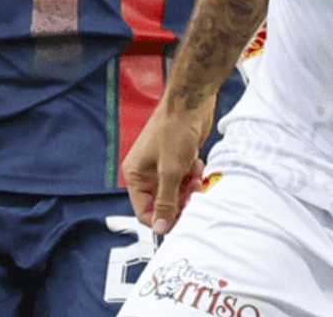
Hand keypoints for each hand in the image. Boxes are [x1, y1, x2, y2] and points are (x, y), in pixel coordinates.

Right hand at [122, 99, 212, 235]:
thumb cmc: (174, 129)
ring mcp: (162, 166)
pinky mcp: (177, 161)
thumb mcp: (170, 171)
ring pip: (177, 192)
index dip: (162, 220)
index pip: (144, 212)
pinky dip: (193, 176)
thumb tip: (160, 228)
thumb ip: (166, 202)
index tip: (181, 222)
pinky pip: (186, 180)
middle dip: (180, 201)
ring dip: (189, 188)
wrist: (191, 104)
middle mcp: (146, 173)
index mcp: (136, 175)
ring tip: (195, 176)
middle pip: (163, 204)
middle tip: (192, 194)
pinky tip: (196, 164)